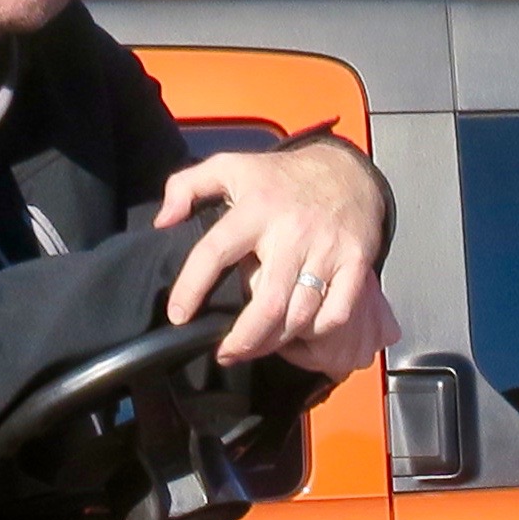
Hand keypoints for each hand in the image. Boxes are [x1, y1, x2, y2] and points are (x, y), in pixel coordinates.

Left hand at [152, 138, 399, 370]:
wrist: (346, 172)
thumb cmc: (279, 178)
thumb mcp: (229, 166)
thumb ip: (186, 186)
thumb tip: (163, 221)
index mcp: (255, 208)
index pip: (216, 250)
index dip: (193, 287)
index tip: (178, 316)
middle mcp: (292, 232)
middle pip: (267, 304)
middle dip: (243, 340)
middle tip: (225, 353)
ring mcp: (326, 251)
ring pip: (299, 315)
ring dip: (274, 342)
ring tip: (255, 348)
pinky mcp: (355, 265)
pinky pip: (335, 314)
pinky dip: (315, 332)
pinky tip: (297, 334)